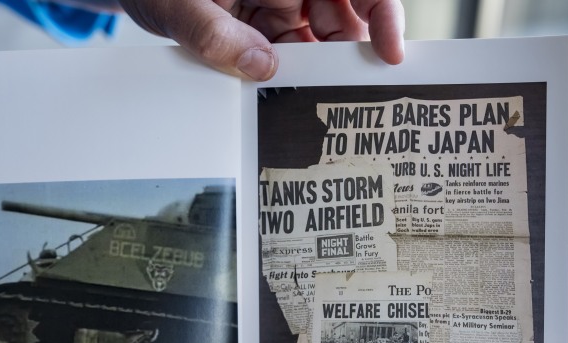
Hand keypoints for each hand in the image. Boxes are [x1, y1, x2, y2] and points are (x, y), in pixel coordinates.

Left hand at [77, 1, 404, 79]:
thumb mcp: (178, 5)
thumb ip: (214, 33)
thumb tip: (260, 68)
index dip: (382, 13)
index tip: (389, 52)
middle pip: (343, 17)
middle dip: (346, 57)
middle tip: (344, 98)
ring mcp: (278, 9)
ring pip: (318, 43)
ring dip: (315, 74)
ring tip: (310, 106)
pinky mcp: (262, 32)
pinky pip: (289, 57)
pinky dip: (289, 80)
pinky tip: (284, 101)